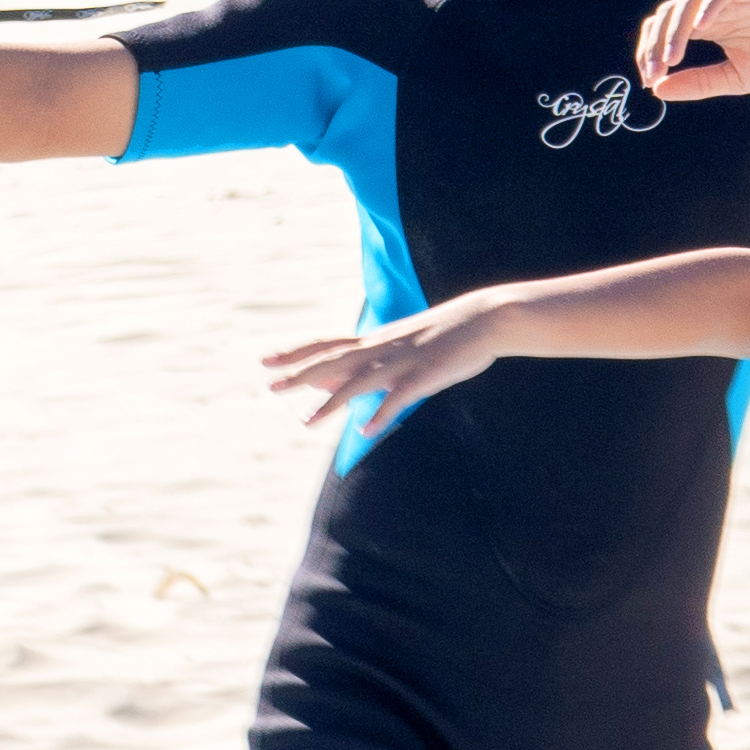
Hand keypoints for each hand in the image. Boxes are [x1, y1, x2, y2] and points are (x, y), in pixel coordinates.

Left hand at [272, 298, 505, 418]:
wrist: (482, 320)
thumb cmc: (439, 337)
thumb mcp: (394, 348)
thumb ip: (361, 365)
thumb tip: (324, 382)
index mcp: (374, 342)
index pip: (326, 347)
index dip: (295, 354)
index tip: (266, 361)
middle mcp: (381, 349)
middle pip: (333, 362)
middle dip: (300, 375)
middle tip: (269, 385)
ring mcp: (401, 362)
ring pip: (360, 383)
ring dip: (331, 403)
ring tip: (306, 422)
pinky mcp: (424, 375)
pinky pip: (399, 397)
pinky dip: (381, 413)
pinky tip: (365, 430)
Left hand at [632, 0, 749, 101]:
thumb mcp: (738, 79)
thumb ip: (700, 82)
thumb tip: (658, 89)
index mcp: (711, 27)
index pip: (667, 31)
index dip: (652, 52)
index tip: (650, 80)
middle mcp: (717, 8)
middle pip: (670, 14)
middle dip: (656, 43)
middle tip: (654, 71)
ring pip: (691, 1)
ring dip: (676, 28)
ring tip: (671, 56)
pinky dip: (710, 5)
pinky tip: (701, 27)